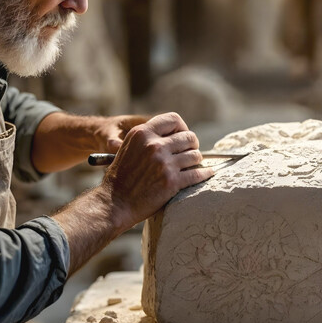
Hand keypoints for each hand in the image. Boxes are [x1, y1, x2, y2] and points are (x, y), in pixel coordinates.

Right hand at [101, 112, 212, 230]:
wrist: (115, 203)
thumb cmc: (121, 177)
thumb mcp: (129, 147)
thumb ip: (149, 138)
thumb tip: (176, 135)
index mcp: (143, 133)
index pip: (173, 119)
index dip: (182, 127)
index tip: (182, 136)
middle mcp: (154, 145)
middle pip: (188, 137)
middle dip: (192, 145)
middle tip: (190, 152)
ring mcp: (164, 163)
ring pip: (195, 155)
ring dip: (196, 160)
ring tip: (193, 165)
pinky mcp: (172, 181)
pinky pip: (198, 174)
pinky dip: (205, 173)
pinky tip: (207, 173)